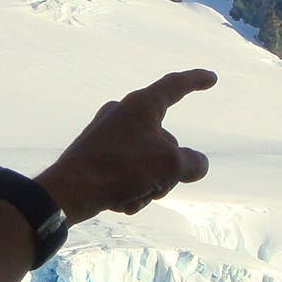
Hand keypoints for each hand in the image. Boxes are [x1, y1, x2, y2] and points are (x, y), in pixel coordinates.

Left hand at [36, 69, 215, 221]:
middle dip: (168, 170)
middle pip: (165, 142)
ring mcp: (107, 134)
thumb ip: (192, 163)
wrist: (69, 191)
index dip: (196, 81)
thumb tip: (198, 163)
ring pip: (148, 162)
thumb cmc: (121, 169)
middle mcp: (123, 114)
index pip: (175, 85)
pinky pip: (127, 172)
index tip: (211, 78)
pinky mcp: (96, 155)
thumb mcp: (169, 166)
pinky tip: (119, 202)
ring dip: (149, 185)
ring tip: (133, 196)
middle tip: (158, 185)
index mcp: (141, 105)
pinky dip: (131, 190)